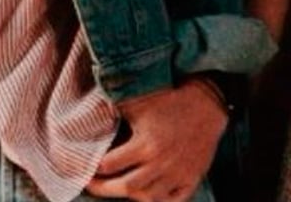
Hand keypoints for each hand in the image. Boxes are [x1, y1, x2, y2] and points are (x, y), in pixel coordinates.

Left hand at [86, 81, 228, 200]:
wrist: (208, 101)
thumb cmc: (170, 98)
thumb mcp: (139, 101)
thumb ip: (114, 109)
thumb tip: (88, 116)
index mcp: (146, 143)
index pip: (109, 166)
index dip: (92, 168)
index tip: (82, 165)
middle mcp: (161, 163)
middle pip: (125, 188)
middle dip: (103, 188)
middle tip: (91, 183)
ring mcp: (178, 174)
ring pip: (148, 198)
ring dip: (130, 195)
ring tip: (118, 186)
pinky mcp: (192, 178)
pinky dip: (158, 201)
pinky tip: (147, 195)